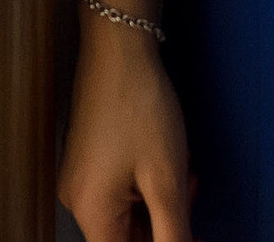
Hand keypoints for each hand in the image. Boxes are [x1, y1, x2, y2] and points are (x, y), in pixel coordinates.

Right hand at [60, 31, 194, 240]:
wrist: (116, 51)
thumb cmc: (140, 111)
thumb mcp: (166, 181)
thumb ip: (173, 234)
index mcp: (90, 210)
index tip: (195, 236)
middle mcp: (77, 199)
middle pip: (126, 238)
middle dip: (166, 228)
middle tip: (194, 198)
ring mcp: (80, 179)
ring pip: (127, 216)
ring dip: (160, 207)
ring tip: (186, 177)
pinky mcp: (87, 161)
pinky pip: (119, 194)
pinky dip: (146, 190)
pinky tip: (167, 167)